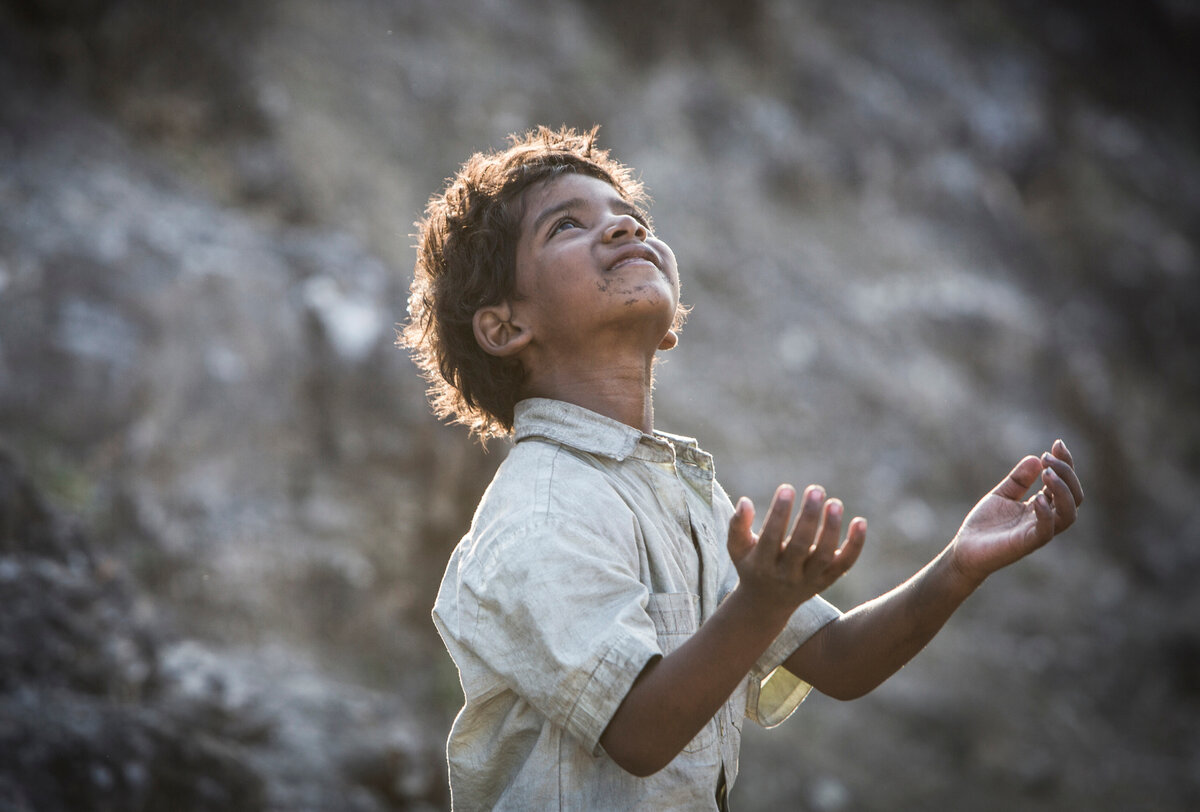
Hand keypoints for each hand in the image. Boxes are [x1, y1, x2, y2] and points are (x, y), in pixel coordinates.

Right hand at [727, 484, 866, 618]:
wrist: (766, 604)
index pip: (771, 538)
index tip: (787, 488)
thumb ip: (737, 525)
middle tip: (815, 489)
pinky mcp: (826, 581)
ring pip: (824, 556)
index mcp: (762, 565)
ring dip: (831, 529)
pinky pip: (844, 564)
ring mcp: (808, 581)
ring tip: (834, 503)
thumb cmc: (751, 565)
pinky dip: (855, 545)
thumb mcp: (737, 548)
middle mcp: (786, 575)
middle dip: (808, 517)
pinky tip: (860, 521)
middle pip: (800, 547)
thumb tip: (745, 501)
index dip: (779, 513)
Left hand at [949, 439, 1084, 585]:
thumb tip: (1036, 458)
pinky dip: (1046, 514)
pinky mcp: (1026, 543)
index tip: (1057, 444)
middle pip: (1074, 497)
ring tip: (1047, 473)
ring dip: (1062, 491)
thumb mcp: (1002, 494)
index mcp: (1043, 507)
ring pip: (1069, 514)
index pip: (1066, 485)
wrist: (965, 549)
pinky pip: (1046, 531)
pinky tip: (1038, 498)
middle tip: (1047, 457)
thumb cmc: (985, 524)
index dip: (1065, 464)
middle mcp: (1046, 519)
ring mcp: (1038, 532)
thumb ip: (1019, 479)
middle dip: (1066, 473)